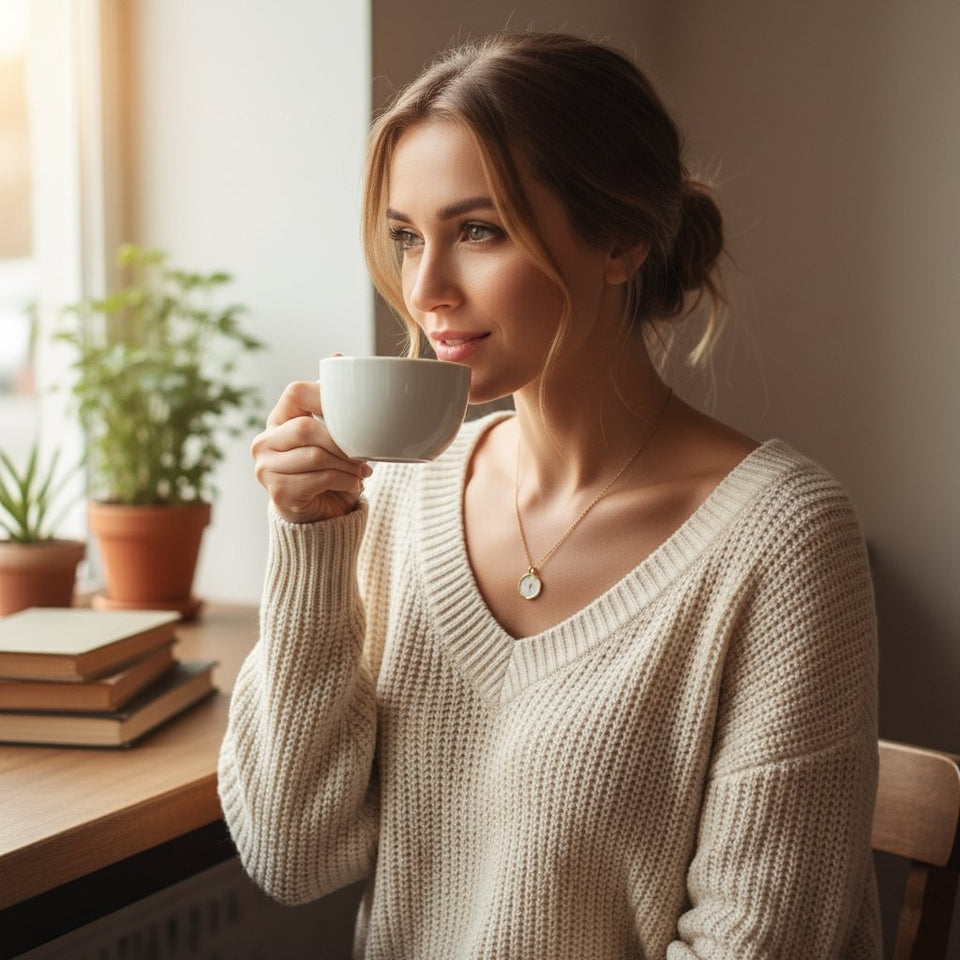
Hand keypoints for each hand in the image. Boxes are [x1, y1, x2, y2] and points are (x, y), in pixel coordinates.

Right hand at [251, 380, 371, 522]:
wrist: (318, 515)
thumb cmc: (326, 468)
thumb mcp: (330, 432)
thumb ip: (331, 402)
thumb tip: (339, 357)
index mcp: (277, 420)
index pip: (296, 392)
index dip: (326, 397)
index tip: (352, 415)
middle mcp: (263, 442)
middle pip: (307, 428)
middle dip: (341, 442)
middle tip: (364, 454)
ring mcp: (265, 468)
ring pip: (315, 456)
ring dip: (347, 465)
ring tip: (362, 472)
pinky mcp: (277, 492)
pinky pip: (318, 479)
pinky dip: (344, 481)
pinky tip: (354, 485)